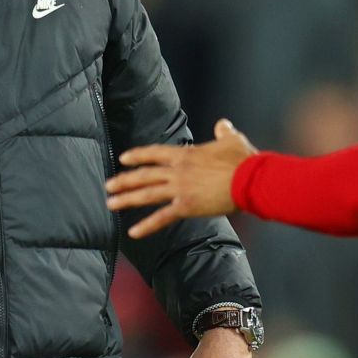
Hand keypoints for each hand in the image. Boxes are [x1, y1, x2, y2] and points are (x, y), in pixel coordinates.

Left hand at [105, 119, 256, 238]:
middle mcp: (177, 170)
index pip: (154, 153)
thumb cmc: (243, 160)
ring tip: (110, 203)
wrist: (250, 179)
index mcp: (185, 154)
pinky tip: (133, 232)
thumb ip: (223, 132)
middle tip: (108, 185)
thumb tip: (222, 124)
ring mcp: (179, 189)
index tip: (123, 158)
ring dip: (126, 198)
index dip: (137, 155)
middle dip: (124, 180)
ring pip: (146, 194)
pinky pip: (161, 217)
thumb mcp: (232, 140)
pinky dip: (146, 226)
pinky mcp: (186, 207)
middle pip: (144, 174)